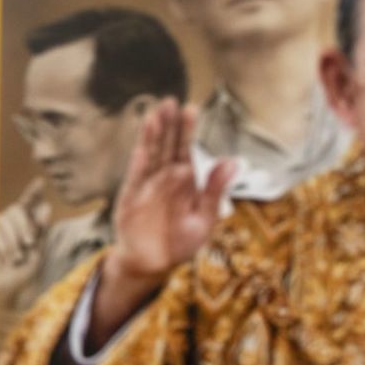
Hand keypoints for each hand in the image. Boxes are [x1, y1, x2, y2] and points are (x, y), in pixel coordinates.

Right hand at [0, 179, 51, 302]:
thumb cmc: (18, 277)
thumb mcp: (36, 253)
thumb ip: (40, 231)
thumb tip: (45, 206)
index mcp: (21, 227)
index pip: (26, 205)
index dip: (32, 193)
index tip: (41, 182)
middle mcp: (5, 224)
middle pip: (17, 210)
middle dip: (26, 226)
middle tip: (29, 244)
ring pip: (5, 219)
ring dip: (14, 239)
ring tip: (15, 258)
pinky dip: (4, 244)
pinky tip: (4, 257)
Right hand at [93, 101, 233, 343]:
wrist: (152, 264)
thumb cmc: (180, 243)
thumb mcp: (204, 219)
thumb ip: (216, 191)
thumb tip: (232, 161)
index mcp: (186, 181)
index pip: (186, 149)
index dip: (187, 130)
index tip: (191, 108)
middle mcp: (166, 178)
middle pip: (168, 145)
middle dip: (170, 124)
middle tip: (171, 101)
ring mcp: (148, 185)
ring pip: (152, 153)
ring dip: (154, 133)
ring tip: (156, 111)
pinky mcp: (131, 195)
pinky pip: (137, 171)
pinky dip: (140, 155)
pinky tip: (144, 138)